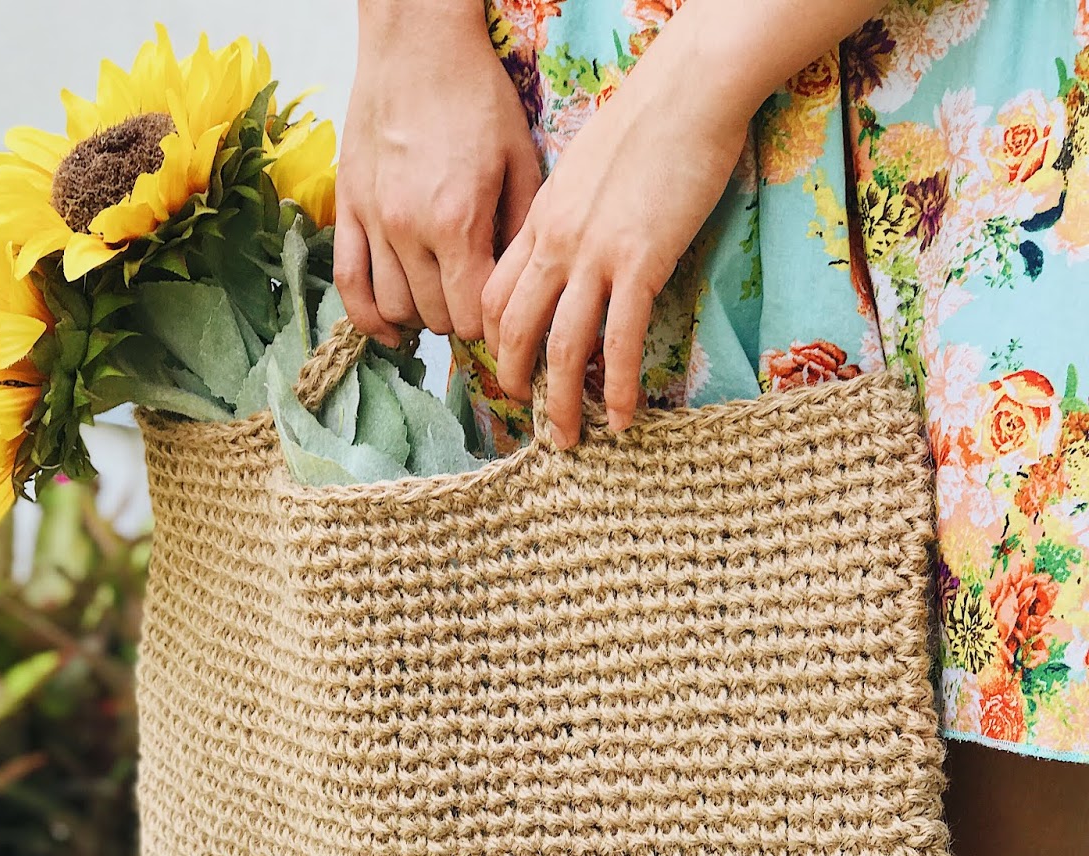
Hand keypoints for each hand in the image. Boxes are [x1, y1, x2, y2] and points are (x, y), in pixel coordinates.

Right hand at [335, 0, 542, 344]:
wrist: (416, 40)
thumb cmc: (475, 95)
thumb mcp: (520, 161)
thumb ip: (520, 233)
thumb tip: (520, 290)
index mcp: (459, 222)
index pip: (472, 317)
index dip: (490, 324)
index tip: (497, 311)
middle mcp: (410, 229)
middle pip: (435, 318)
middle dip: (458, 317)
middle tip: (470, 295)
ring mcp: (373, 220)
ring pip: (392, 307)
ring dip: (418, 314)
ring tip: (436, 296)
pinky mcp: (346, 207)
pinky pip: (347, 283)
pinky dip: (366, 316)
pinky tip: (387, 327)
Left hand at [480, 50, 748, 447]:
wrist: (689, 88)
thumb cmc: (649, 120)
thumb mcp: (587, 167)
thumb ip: (572, 213)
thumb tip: (576, 245)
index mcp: (541, 218)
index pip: (496, 292)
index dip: (494, 337)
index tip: (507, 366)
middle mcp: (555, 242)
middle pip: (514, 327)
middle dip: (514, 379)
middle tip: (528, 415)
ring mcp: (594, 255)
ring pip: (560, 347)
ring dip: (561, 402)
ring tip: (567, 438)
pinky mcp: (639, 264)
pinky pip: (618, 342)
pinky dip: (615, 387)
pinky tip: (621, 417)